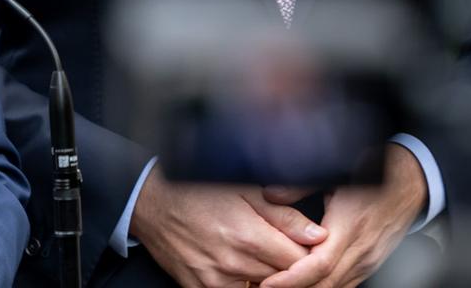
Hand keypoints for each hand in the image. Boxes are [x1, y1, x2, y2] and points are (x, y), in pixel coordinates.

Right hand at [131, 167, 326, 287]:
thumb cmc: (197, 191)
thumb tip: (318, 235)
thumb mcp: (243, 191)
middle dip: (290, 267)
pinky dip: (244, 284)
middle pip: (285, 280)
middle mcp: (234, 263)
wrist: (151, 203)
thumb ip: (284, 216)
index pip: (301, 262)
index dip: (309, 254)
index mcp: (248, 236)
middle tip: (282, 250)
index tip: (306, 245)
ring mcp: (215, 281)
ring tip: (260, 258)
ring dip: (268, 278)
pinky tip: (243, 270)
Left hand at [258, 144, 426, 287]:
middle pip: (327, 283)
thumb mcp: (333, 174)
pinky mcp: (370, 263)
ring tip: (279, 286)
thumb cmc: (370, 175)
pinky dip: (324, 286)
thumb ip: (300, 186)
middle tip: (264, 287)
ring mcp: (368, 260)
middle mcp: (361, 249)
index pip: (320, 264)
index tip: (270, 283)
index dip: (293, 278)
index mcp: (349, 226)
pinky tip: (305, 284)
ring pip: (337, 287)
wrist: (408, 184)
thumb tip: (270, 194)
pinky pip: (346, 283)